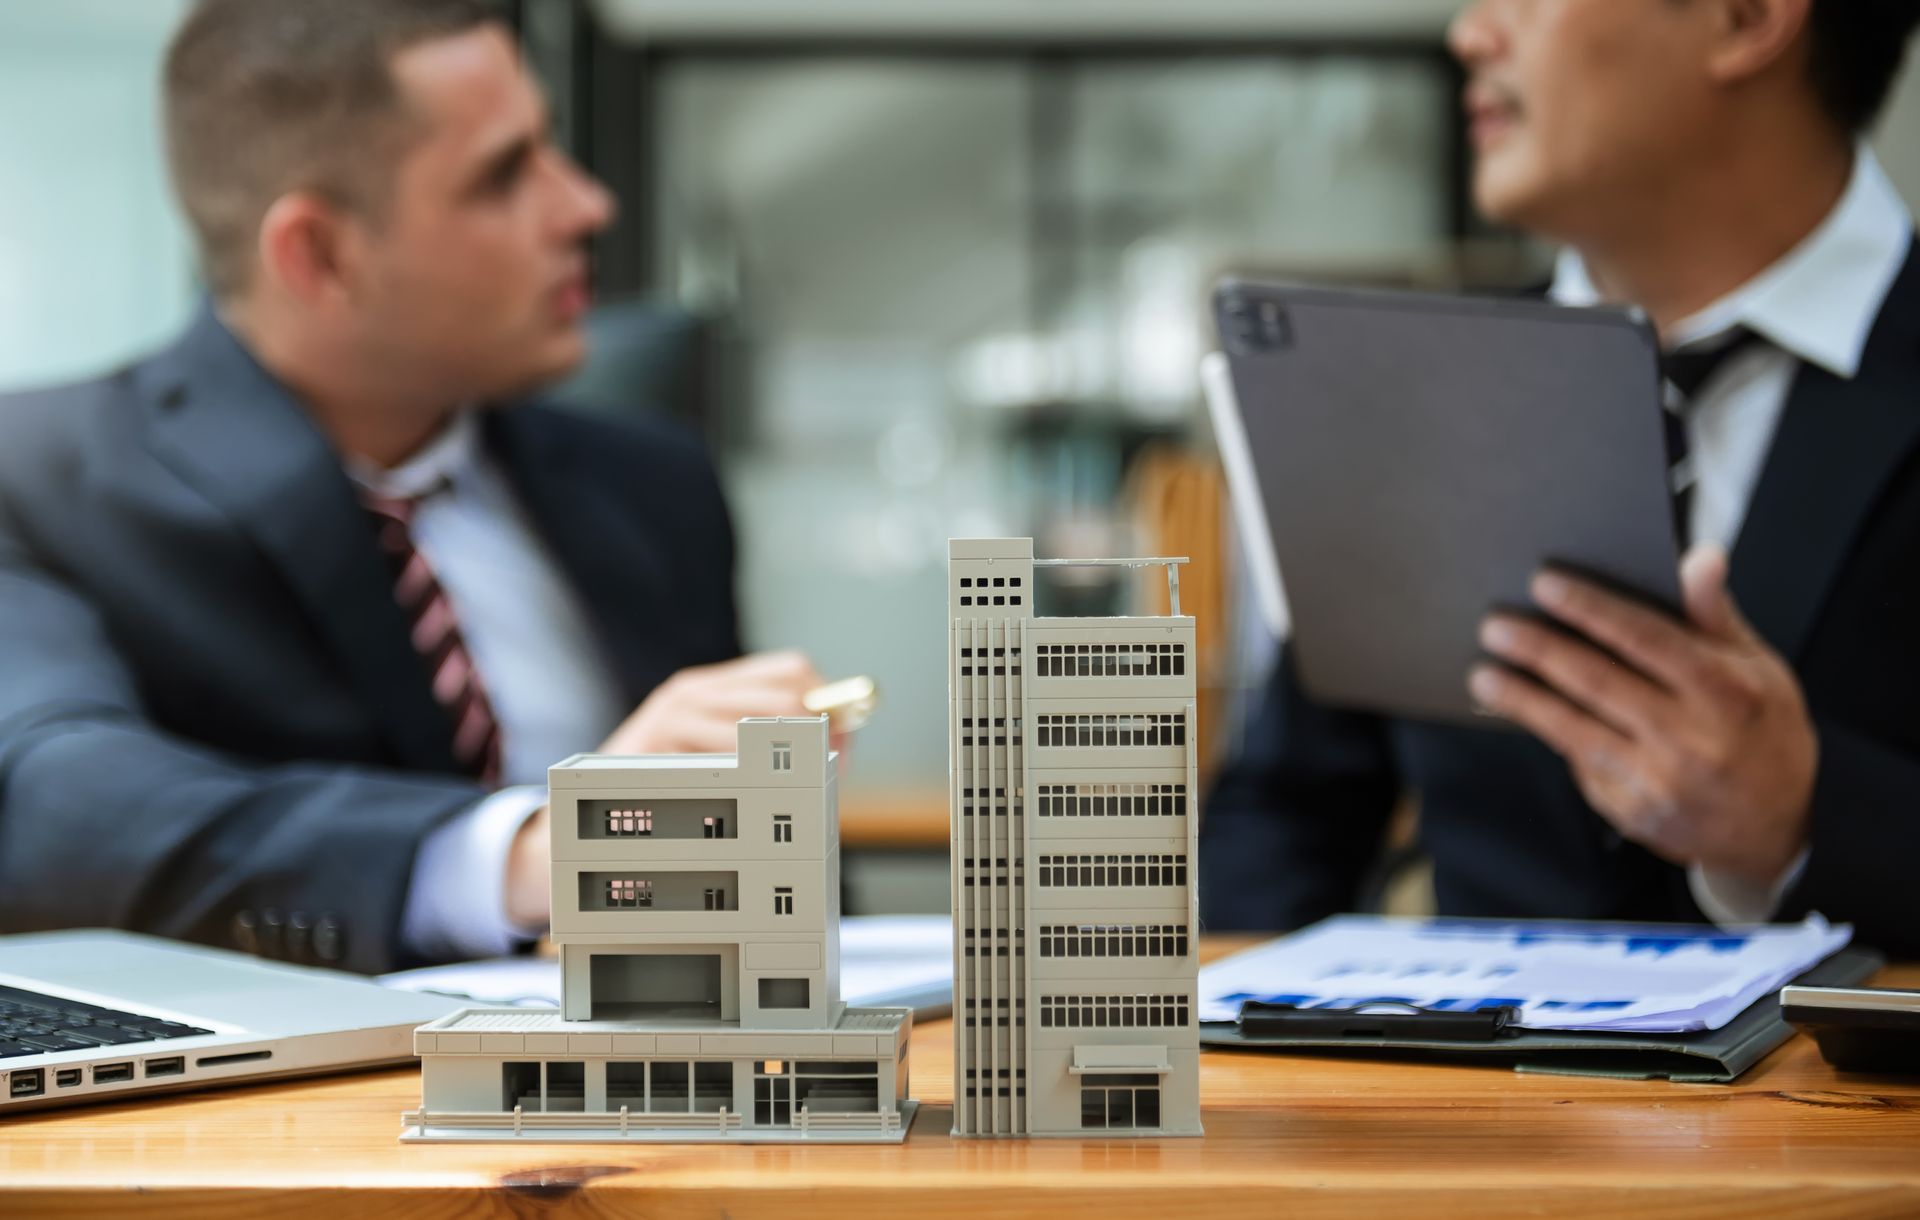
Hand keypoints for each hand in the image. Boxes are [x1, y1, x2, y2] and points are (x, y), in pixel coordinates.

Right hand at [498, 650, 835, 930]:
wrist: (583, 801)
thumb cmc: (662, 781)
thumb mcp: (709, 747)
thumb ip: (763, 740)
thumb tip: (843, 744)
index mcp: (712, 684)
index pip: (793, 670)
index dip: (827, 702)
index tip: (841, 739)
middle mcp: (692, 692)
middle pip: (786, 698)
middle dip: (817, 737)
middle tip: (828, 773)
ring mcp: (670, 720)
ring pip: (759, 733)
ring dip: (784, 767)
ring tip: (788, 794)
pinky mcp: (655, 752)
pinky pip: (720, 766)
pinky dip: (744, 785)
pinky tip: (743, 802)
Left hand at [1468, 543, 1817, 886]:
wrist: (1779, 826)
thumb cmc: (1761, 730)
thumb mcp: (1758, 668)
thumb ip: (1715, 615)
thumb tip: (1698, 557)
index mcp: (1726, 692)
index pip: (1648, 639)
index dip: (1592, 609)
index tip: (1544, 583)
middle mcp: (1692, 738)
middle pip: (1599, 683)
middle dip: (1539, 650)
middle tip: (1495, 625)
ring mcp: (1659, 781)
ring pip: (1574, 730)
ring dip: (1522, 699)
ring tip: (1483, 674)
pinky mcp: (1633, 812)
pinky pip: (1579, 764)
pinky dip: (1548, 733)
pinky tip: (1519, 710)